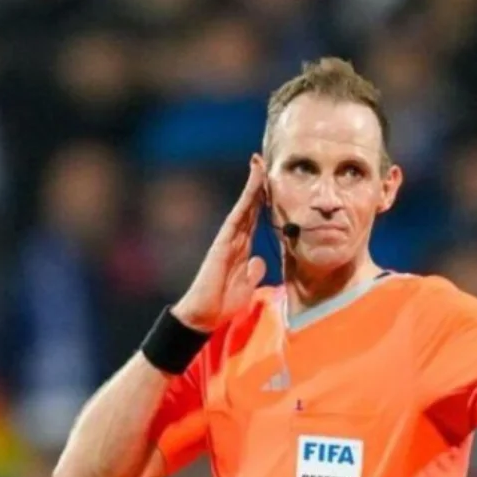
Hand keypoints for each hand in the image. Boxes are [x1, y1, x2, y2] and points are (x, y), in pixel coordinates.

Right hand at [172, 156, 266, 331]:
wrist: (205, 315)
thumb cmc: (224, 303)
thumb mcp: (247, 287)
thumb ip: (253, 272)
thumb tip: (259, 261)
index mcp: (242, 248)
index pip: (255, 219)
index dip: (263, 200)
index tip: (271, 182)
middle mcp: (235, 239)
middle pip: (250, 206)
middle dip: (257, 184)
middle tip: (263, 161)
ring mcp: (228, 238)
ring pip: (244, 206)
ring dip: (252, 185)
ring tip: (259, 164)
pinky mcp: (222, 242)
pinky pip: (237, 217)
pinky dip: (246, 200)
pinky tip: (253, 185)